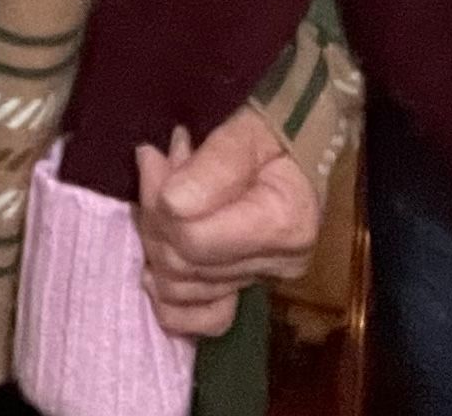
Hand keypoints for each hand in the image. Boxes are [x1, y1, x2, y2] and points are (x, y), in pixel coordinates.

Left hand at [130, 109, 315, 338]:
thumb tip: (170, 201)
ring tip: (161, 196)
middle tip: (154, 166)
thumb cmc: (272, 129)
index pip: (194, 238)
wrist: (299, 142)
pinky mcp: (250, 287)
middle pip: (183, 264)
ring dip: (156, 242)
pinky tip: (157, 268)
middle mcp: (279, 263)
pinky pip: (205, 321)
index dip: (159, 203)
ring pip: (181, 288)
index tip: (154, 158)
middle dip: (152, 216)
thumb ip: (211, 164)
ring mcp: (264, 279)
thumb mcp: (245, 129)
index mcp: (284, 223)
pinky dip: (174, 302)